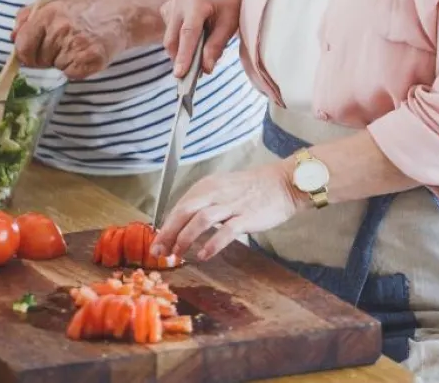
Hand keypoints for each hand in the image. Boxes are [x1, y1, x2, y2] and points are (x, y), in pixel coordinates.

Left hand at [12, 0, 130, 78]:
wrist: (121, 15)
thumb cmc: (87, 10)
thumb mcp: (56, 3)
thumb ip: (29, 17)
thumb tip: (12, 36)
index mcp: (48, 14)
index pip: (23, 46)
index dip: (25, 54)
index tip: (31, 55)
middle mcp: (60, 30)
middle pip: (38, 60)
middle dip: (46, 56)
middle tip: (63, 45)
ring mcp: (75, 47)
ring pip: (54, 68)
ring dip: (63, 62)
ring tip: (77, 46)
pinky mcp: (88, 61)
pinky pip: (70, 74)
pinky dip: (76, 69)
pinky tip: (85, 55)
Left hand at [149, 162, 303, 261]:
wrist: (282, 183)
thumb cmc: (251, 189)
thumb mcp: (222, 190)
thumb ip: (203, 204)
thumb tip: (182, 226)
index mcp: (207, 186)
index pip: (179, 206)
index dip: (165, 226)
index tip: (156, 244)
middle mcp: (216, 193)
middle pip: (184, 211)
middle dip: (168, 233)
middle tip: (159, 252)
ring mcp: (232, 205)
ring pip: (201, 220)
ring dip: (185, 239)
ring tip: (178, 255)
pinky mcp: (247, 216)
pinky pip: (226, 231)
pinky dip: (212, 244)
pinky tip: (203, 256)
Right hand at [160, 0, 247, 77]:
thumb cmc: (233, 4)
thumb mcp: (230, 25)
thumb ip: (216, 46)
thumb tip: (205, 69)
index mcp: (197, 2)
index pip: (187, 34)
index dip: (183, 55)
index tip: (180, 74)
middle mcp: (180, 1)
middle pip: (173, 39)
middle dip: (180, 58)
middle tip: (191, 76)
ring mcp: (172, 2)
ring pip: (170, 37)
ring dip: (181, 49)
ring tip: (199, 53)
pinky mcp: (168, 7)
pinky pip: (170, 31)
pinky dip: (180, 39)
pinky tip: (196, 36)